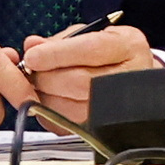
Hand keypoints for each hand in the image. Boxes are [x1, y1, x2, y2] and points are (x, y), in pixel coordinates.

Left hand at [20, 19, 160, 128]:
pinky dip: (48, 112)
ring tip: (38, 82)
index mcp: (129, 47)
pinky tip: (45, 98)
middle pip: (79, 81)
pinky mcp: (103, 129)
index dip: (57, 54)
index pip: (91, 50)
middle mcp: (128, 78)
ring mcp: (118, 108)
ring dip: (45, 95)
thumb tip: (32, 45)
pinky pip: (67, 124)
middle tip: (30, 69)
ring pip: (72, 107)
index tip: (32, 55)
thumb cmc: (110, 55)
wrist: (135, 80)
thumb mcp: (93, 35)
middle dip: (46, 76)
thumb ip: (61, 40)